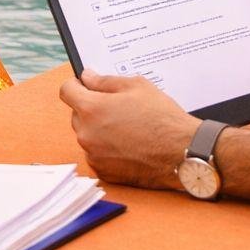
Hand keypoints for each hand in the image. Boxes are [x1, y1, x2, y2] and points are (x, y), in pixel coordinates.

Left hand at [58, 70, 197, 190]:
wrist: (182, 152)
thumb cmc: (162, 117)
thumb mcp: (137, 86)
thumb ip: (105, 81)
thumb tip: (87, 77)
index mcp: (91, 109)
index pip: (66, 91)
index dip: (76, 85)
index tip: (85, 85)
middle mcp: (87, 134)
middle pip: (77, 114)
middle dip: (91, 107)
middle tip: (117, 107)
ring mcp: (94, 155)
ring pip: (87, 135)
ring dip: (99, 129)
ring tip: (126, 126)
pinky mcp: (104, 172)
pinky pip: (97, 154)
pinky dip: (107, 148)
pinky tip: (128, 143)